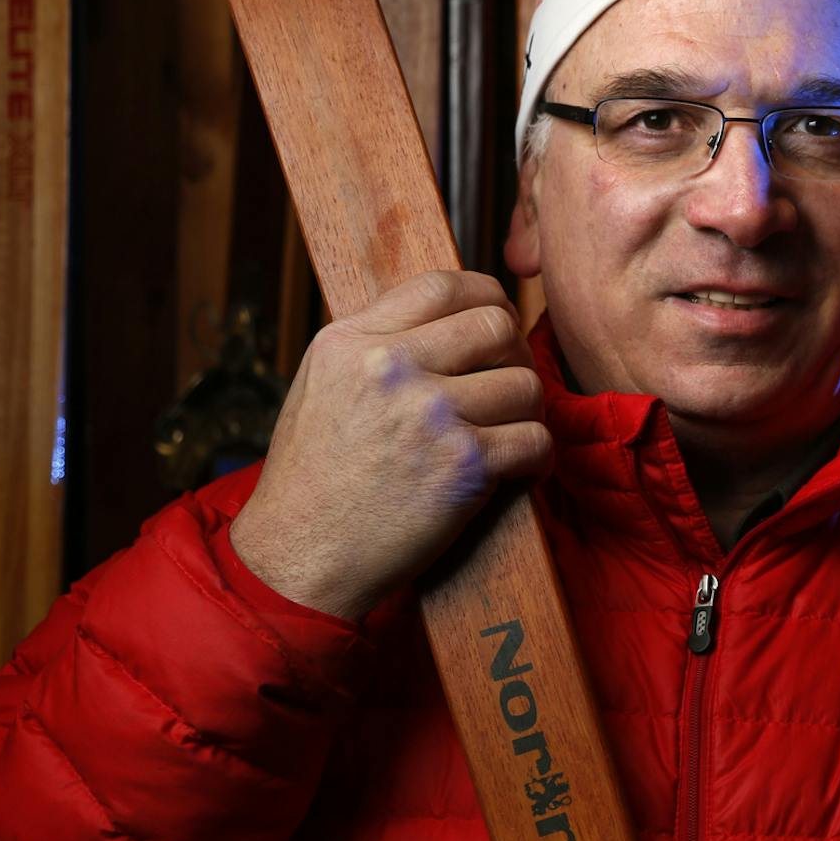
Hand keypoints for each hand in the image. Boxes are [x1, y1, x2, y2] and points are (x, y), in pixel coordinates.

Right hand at [229, 270, 552, 620]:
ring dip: (528, 411)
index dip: (487, 297)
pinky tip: (521, 468)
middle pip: (496, 325)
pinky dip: (538, 457)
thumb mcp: (323, 383)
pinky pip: (536, 439)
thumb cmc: (314, 476)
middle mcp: (392, 369)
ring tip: (510, 431)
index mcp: (353, 341)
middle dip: (515, 354)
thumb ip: (378, 343)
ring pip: (526, 384)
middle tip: (511, 382)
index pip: (443, 285)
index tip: (498, 320)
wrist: (301, 555)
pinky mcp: (463, 466)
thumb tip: (449, 316)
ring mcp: (430, 415)